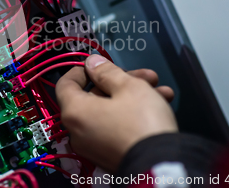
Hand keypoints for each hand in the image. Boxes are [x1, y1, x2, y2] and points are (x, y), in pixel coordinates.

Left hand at [56, 55, 177, 172]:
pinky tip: (159, 105)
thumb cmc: (141, 124)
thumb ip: (107, 71)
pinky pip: (116, 127)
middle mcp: (79, 131)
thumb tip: (92, 63)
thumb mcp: (127, 86)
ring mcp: (94, 145)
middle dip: (121, 81)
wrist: (162, 165)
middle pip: (94, 96)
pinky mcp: (111, 154)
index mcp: (74, 112)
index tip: (98, 64)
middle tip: (143, 76)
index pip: (66, 84)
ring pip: (109, 110)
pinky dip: (132, 114)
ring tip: (159, 90)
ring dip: (133, 96)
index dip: (82, 69)